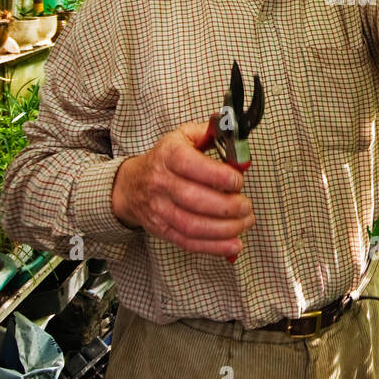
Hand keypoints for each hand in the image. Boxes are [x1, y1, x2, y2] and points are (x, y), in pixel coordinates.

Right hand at [111, 121, 254, 258]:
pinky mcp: (162, 229)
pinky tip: (234, 244)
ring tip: (245, 222)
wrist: (132, 184)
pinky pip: (188, 242)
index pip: (191, 165)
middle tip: (246, 205)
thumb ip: (210, 132)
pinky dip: (214, 246)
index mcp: (169, 155)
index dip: (218, 175)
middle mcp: (161, 182)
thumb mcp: (184, 137)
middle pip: (193, 199)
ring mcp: (159, 209)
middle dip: (227, 206)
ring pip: (192, 225)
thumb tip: (235, 133)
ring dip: (225, 228)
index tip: (238, 180)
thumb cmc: (165, 159)